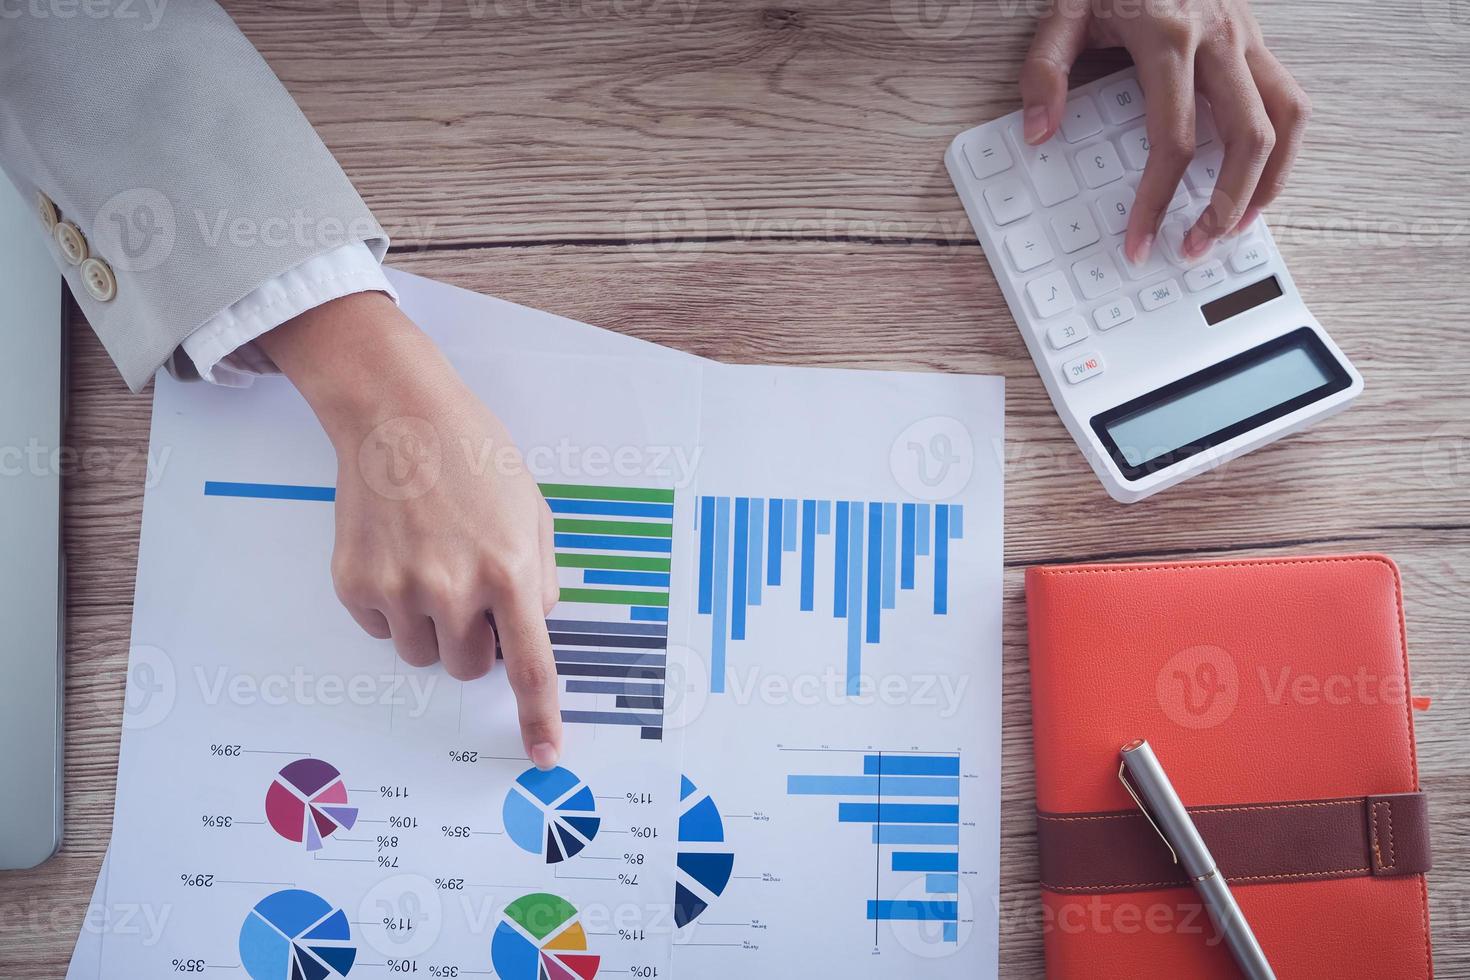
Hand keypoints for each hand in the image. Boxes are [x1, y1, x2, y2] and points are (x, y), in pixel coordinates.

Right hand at [258, 292, 563, 767]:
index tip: (544, 752)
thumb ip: (539, 578)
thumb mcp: (531, 512)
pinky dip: (393, 607)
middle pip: (470, 668)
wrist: (397, 416)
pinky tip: (399, 555)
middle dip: (477, 643)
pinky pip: (382, 630)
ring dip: (433, 628)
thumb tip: (533, 628)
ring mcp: (399, 589)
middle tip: (470, 590)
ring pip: (423, 655)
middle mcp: (454, 589)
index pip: (531, 666)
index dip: (539, 717)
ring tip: (431, 564)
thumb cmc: (472, 455)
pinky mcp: (354, 584)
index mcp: (509, 571)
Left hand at [1021, 0, 1309, 261]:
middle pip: (1245, 138)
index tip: (1140, 240)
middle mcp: (1219, 40)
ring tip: (1238, 225)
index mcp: (1169, 38)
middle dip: (1226, 204)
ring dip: (1268, 181)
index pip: (1172, 139)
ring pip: (1286, 120)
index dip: (1157, 199)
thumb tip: (1038, 133)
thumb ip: (1045, 71)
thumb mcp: (1064, 9)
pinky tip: (1257, 178)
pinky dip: (1281, 147)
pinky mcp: (1258, 39)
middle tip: (1196, 246)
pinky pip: (1288, 98)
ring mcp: (1247, 38)